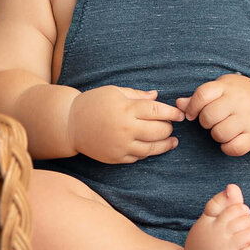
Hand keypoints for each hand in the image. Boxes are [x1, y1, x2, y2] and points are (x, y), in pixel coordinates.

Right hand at [67, 86, 183, 163]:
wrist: (69, 123)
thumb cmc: (93, 103)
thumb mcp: (114, 92)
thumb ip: (138, 95)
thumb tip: (157, 97)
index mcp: (126, 109)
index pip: (157, 112)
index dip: (172, 113)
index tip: (180, 114)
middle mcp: (126, 129)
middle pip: (159, 131)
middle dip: (169, 128)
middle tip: (171, 125)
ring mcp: (121, 145)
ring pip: (151, 148)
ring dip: (164, 144)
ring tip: (172, 141)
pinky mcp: (116, 157)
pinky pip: (138, 157)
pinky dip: (148, 152)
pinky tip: (152, 147)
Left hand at [177, 74, 249, 156]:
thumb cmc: (237, 97)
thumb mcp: (220, 89)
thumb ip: (198, 97)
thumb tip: (179, 104)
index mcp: (228, 87)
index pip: (203, 94)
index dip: (192, 107)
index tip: (192, 114)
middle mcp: (239, 101)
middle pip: (209, 116)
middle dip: (205, 121)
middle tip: (211, 121)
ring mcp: (249, 119)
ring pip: (220, 133)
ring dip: (216, 135)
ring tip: (222, 129)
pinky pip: (235, 148)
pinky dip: (228, 148)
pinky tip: (229, 141)